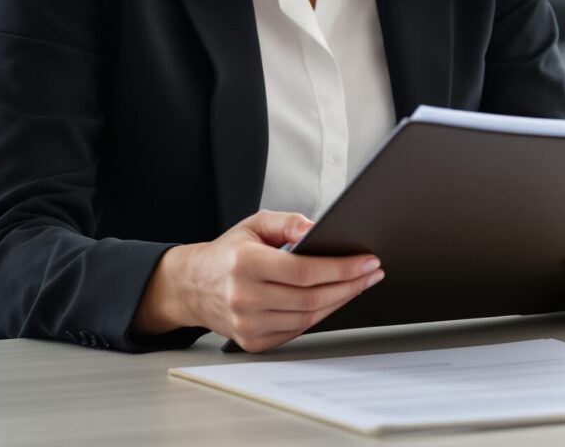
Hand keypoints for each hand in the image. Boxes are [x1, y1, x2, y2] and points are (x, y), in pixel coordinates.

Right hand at [132, 210, 383, 351]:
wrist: (191, 287)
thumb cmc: (228, 253)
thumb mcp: (254, 225)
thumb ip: (288, 222)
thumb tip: (317, 228)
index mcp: (245, 264)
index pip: (304, 271)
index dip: (341, 268)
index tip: (368, 261)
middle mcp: (244, 297)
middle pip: (311, 299)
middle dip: (350, 285)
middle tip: (372, 273)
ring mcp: (247, 324)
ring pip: (308, 319)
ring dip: (340, 301)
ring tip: (358, 284)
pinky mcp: (252, 341)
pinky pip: (296, 331)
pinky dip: (320, 316)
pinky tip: (333, 300)